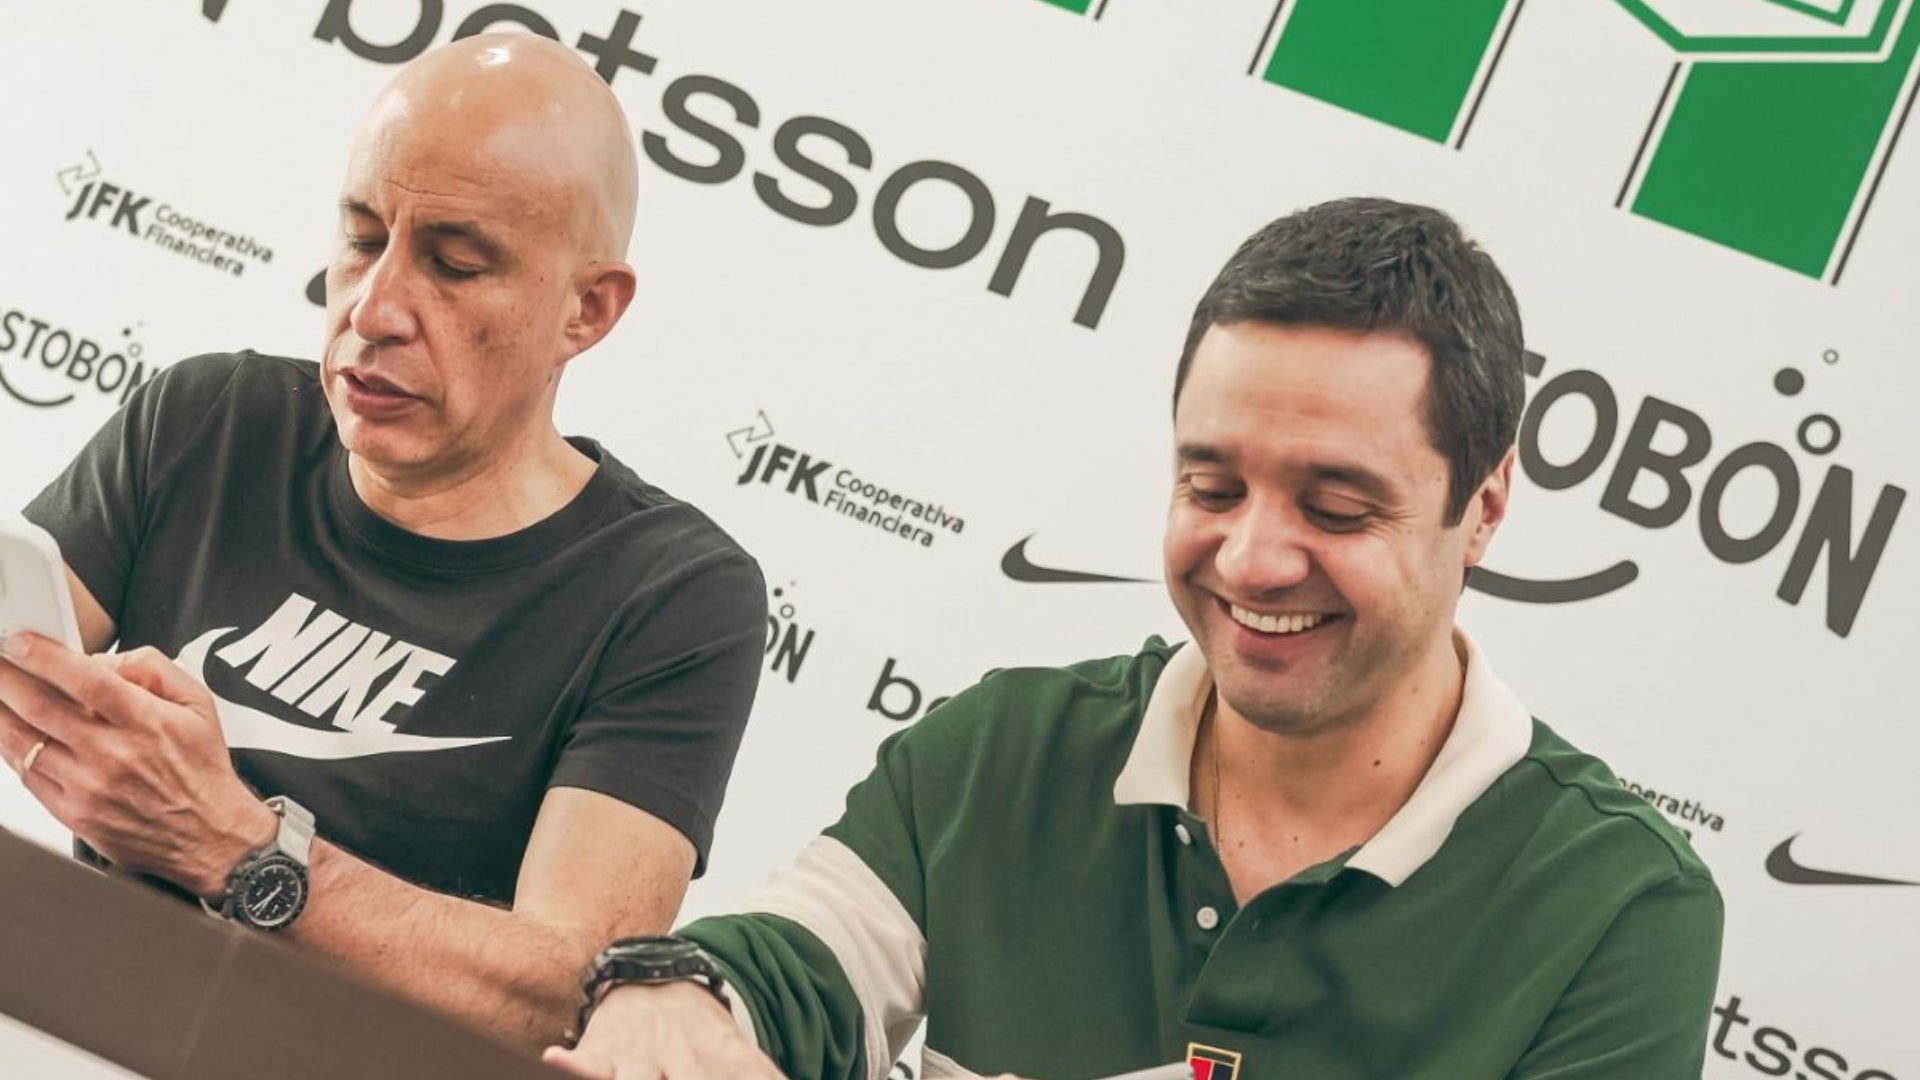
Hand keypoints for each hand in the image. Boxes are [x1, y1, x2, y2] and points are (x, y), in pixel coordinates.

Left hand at [0, 632, 274, 898]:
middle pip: (42, 707)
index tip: (19, 641)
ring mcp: (90, 786)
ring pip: (24, 742)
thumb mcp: (199, 704)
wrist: (209, 835)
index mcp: (147, 722)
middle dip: (7, 678)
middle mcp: (115, 754)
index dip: (44, 656)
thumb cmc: (202, 771)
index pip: (85, 679)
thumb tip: (106, 660)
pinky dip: (10, 750)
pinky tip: (6, 732)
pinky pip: (28, 776)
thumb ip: (155, 669)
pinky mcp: (74, 814)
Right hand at [544, 981, 786, 1079]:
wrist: (653, 975)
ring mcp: (640, 1055)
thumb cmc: (697, 1028)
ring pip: (635, 1078)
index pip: (734, 1077)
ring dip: (635, 1079)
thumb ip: (761, 1071)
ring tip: (634, 1079)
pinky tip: (556, 1058)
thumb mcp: (736, 1048)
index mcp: (716, 1058)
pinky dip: (572, 1063)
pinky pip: (586, 1061)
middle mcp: (679, 1057)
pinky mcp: (604, 1052)